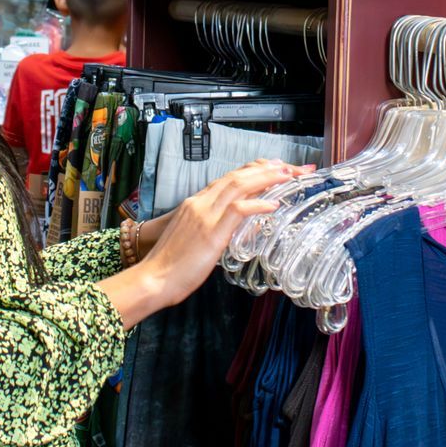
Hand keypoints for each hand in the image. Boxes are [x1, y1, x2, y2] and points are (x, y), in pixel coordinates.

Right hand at [102, 161, 309, 325]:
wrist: (153, 279)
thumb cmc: (172, 266)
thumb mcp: (196, 240)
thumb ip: (217, 229)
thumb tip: (241, 228)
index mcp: (196, 203)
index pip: (230, 178)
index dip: (254, 170)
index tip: (275, 168)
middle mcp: (200, 203)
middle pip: (238, 176)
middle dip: (268, 169)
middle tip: (292, 168)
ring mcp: (204, 216)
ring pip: (239, 186)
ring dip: (267, 178)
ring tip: (289, 175)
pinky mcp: (210, 232)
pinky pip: (237, 210)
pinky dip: (258, 204)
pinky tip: (274, 204)